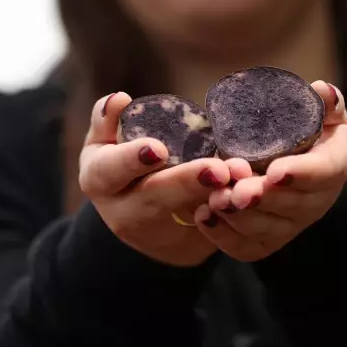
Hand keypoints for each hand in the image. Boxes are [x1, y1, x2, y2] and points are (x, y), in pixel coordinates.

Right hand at [80, 91, 231, 266]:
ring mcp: (154, 234)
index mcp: (99, 181)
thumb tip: (119, 99)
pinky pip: (209, 231)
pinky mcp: (185, 247)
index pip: (110, 171)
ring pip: (185, 217)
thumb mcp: (106, 144)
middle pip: (153, 199)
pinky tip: (247, 195)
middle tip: (217, 169)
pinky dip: (229, 213)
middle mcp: (122, 212)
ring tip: (237, 177)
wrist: (139, 222)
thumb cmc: (121, 168)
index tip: (159, 149)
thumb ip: (107, 119)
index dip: (132, 160)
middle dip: (186, 182)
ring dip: (213, 198)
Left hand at [191, 81, 346, 261]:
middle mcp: (317, 200)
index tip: (275, 171)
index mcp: (333, 165)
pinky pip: (248, 248)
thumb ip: (326, 103)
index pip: (324, 172)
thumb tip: (323, 89)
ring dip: (240, 218)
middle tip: (236, 190)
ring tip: (215, 200)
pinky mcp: (269, 239)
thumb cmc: (311, 132)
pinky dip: (225, 237)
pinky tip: (203, 216)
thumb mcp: (325, 114)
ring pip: (268, 229)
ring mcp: (292, 223)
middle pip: (292, 206)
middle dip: (262, 199)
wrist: (300, 166)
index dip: (300, 174)